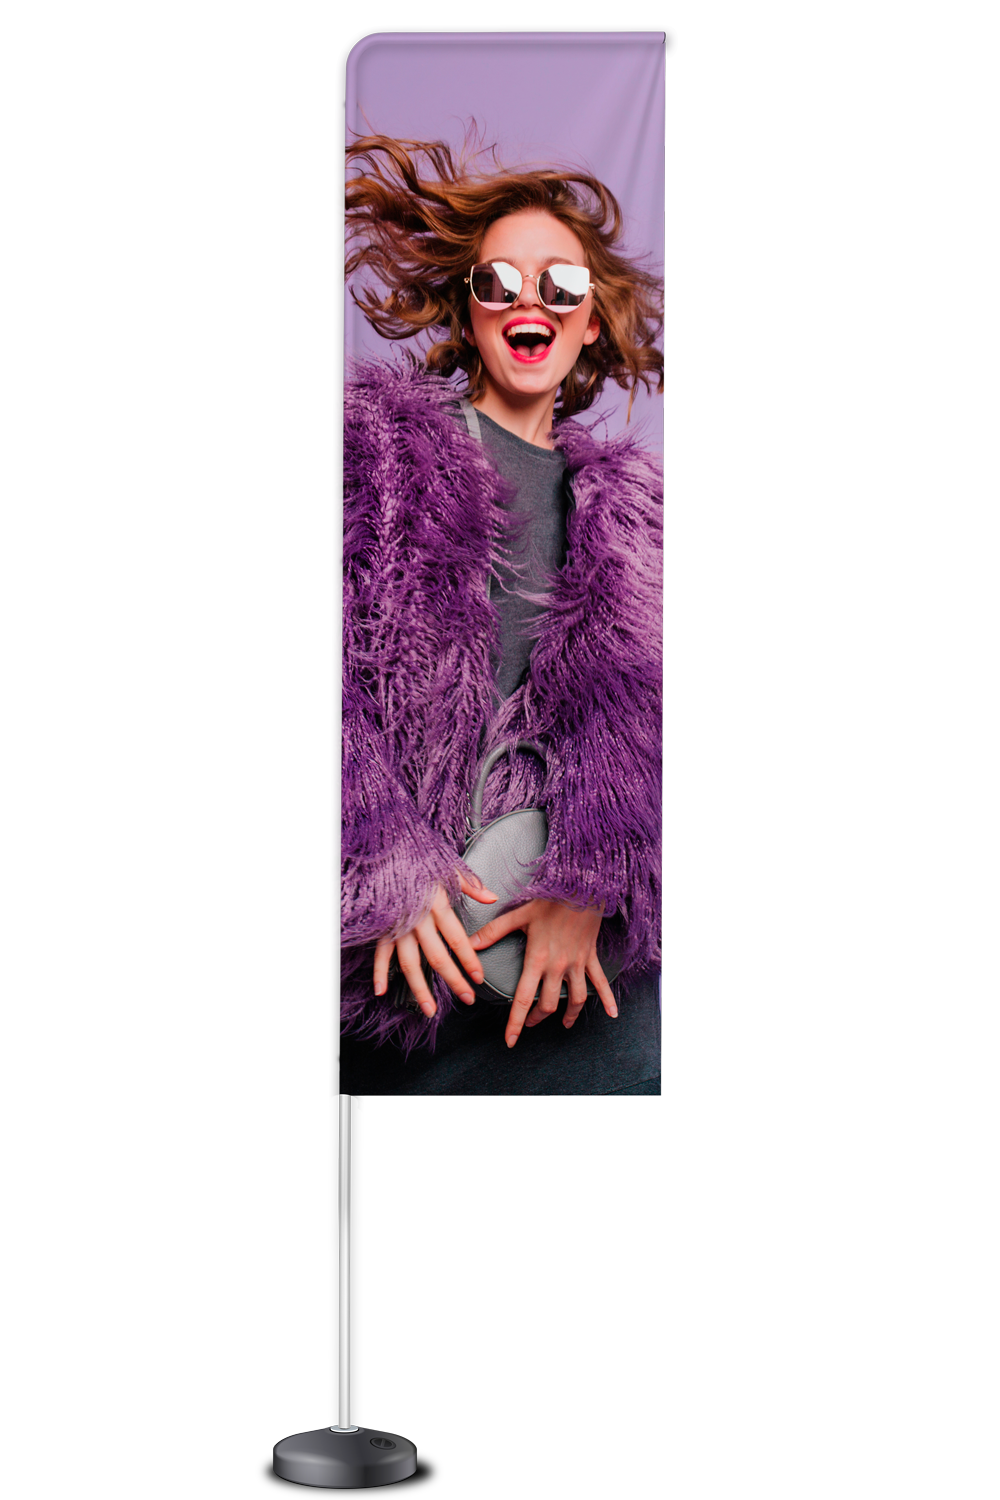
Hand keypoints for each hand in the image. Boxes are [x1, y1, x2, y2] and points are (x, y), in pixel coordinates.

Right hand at [373, 874, 496, 1018]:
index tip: (478, 977)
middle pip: (437, 958)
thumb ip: (471, 885)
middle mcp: (418, 920)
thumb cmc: (421, 862)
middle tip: (467, 998)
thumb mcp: (449, 868)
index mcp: (437, 905)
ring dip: (420, 989)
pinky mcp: (383, 929)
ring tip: (430, 1010)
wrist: (388, 853)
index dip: (469, 960)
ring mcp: (398, 927)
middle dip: (454, 980)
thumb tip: (493, 897)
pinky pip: (380, 954)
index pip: (456, 939)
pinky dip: (378, 973)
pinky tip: (382, 991)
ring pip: (410, 964)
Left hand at [469, 898, 616, 1046]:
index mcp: (538, 959)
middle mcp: (558, 966)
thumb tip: (470, 944)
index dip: (515, 1022)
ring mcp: (576, 964)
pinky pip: (600, 982)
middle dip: (537, 1018)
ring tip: (563, 1023)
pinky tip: (612, 1013)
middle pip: (548, 1004)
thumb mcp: (518, 915)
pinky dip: (607, 999)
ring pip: (575, 999)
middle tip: (529, 1023)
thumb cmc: (550, 900)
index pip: (523, 998)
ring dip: (568, 1015)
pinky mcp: (589, 957)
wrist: (582, 889)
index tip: (510, 1040)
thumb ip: (493, 931)